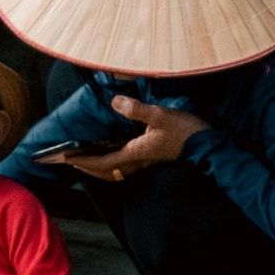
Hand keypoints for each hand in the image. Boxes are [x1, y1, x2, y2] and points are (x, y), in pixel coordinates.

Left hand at [62, 96, 207, 182]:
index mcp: (135, 153)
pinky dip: (112, 164)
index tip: (67, 157)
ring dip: (98, 168)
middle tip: (71, 161)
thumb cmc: (184, 131)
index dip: (84, 160)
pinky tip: (111, 154)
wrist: (206, 145)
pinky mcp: (151, 158)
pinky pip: (125, 166)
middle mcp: (137, 161)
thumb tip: (114, 102)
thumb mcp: (159, 115)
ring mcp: (145, 162)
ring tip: (86, 160)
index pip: (103, 161)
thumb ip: (135, 109)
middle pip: (106, 172)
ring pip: (115, 171)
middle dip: (87, 167)